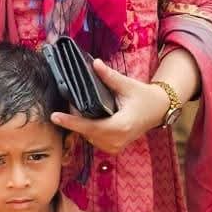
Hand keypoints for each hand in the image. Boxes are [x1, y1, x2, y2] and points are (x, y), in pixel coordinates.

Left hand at [50, 60, 170, 154]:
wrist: (157, 110)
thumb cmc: (143, 97)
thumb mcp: (127, 85)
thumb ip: (109, 76)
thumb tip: (94, 63)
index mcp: (121, 126)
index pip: (91, 126)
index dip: (72, 122)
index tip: (55, 117)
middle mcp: (117, 140)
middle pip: (87, 132)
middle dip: (74, 120)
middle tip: (65, 105)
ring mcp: (115, 147)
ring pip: (89, 137)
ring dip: (81, 125)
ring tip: (75, 110)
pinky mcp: (113, 148)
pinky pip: (94, 139)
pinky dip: (88, 130)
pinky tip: (86, 118)